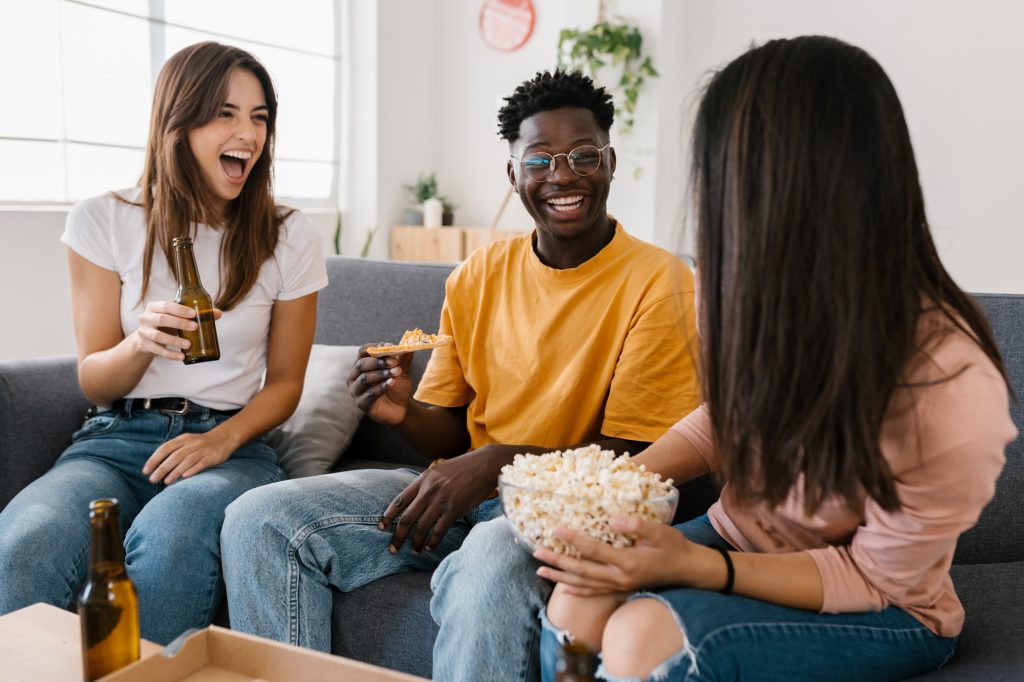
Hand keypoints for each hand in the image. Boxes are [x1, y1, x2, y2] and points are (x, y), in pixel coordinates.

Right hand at [133, 301, 222, 360]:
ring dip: (175, 340)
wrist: (147, 338)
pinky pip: (158, 350)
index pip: (167, 305)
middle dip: (179, 323)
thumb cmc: (166, 323)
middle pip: (162, 319)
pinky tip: (182, 356)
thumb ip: (195, 314)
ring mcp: (143, 332)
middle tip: (195, 327)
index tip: (194, 314)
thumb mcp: (176, 317)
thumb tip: (218, 314)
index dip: (180, 310)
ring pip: (158, 336)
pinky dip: (170, 354)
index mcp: (154, 306)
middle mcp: (146, 317)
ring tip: (189, 344)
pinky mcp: (144, 345)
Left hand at [142, 428, 237, 483]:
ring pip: (186, 461)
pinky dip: (193, 470)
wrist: (225, 438)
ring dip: (175, 471)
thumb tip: (156, 465)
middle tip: (152, 479)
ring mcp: (203, 450)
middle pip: (174, 456)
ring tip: (166, 481)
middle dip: (162, 468)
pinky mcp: (212, 457)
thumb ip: (174, 450)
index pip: (165, 448)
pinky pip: (201, 463)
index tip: (146, 471)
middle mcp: (192, 444)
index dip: (154, 459)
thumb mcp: (187, 442)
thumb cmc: (201, 443)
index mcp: (183, 439)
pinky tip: (185, 477)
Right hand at [347, 345, 413, 424]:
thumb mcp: (401, 370)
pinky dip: (381, 387)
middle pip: (362, 364)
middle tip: (394, 361)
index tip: (391, 347)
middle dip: (379, 362)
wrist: (401, 408)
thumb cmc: (397, 386)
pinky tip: (392, 383)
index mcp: (362, 364)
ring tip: (396, 372)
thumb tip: (409, 344)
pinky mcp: (361, 404)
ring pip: (365, 379)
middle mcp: (355, 376)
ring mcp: (356, 390)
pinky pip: (369, 394)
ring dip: (381, 374)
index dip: (376, 347)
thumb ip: (403, 358)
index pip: (363, 351)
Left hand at [379, 455, 495, 553]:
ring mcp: (441, 501)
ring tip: (414, 551)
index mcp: (423, 480)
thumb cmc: (463, 468)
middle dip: (397, 536)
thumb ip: (426, 483)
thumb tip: (416, 498)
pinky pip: (439, 530)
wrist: (484, 465)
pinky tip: (429, 547)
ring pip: (421, 528)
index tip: (381, 527)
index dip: (388, 516)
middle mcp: (429, 491)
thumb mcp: (439, 470)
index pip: (399, 501)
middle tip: (392, 548)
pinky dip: (432, 541)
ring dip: (415, 543)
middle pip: (406, 518)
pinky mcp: (454, 509)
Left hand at [533, 517, 710, 596]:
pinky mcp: (621, 590)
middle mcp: (620, 578)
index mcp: (628, 562)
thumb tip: (613, 519)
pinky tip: (563, 587)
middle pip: (581, 570)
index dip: (573, 539)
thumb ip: (636, 526)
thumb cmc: (674, 547)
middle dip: (557, 561)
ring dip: (560, 577)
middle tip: (536, 553)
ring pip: (583, 584)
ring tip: (540, 570)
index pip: (593, 550)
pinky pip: (594, 592)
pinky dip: (576, 590)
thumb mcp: (659, 531)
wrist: (688, 570)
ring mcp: (619, 586)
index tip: (555, 529)